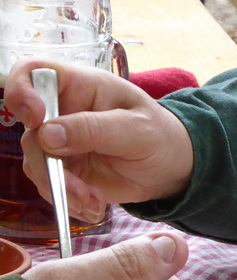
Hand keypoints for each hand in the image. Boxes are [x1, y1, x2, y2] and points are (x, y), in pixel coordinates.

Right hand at [4, 59, 193, 223]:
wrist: (171, 168)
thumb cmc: (160, 135)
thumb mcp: (137, 129)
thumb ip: (94, 128)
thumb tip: (46, 132)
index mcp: (82, 86)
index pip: (34, 72)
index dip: (22, 90)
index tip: (35, 118)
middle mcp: (63, 112)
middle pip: (30, 131)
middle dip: (50, 165)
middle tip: (80, 190)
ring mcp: (59, 142)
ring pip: (36, 163)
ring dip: (62, 189)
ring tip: (94, 202)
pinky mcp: (64, 169)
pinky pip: (50, 185)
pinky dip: (69, 201)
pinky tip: (94, 207)